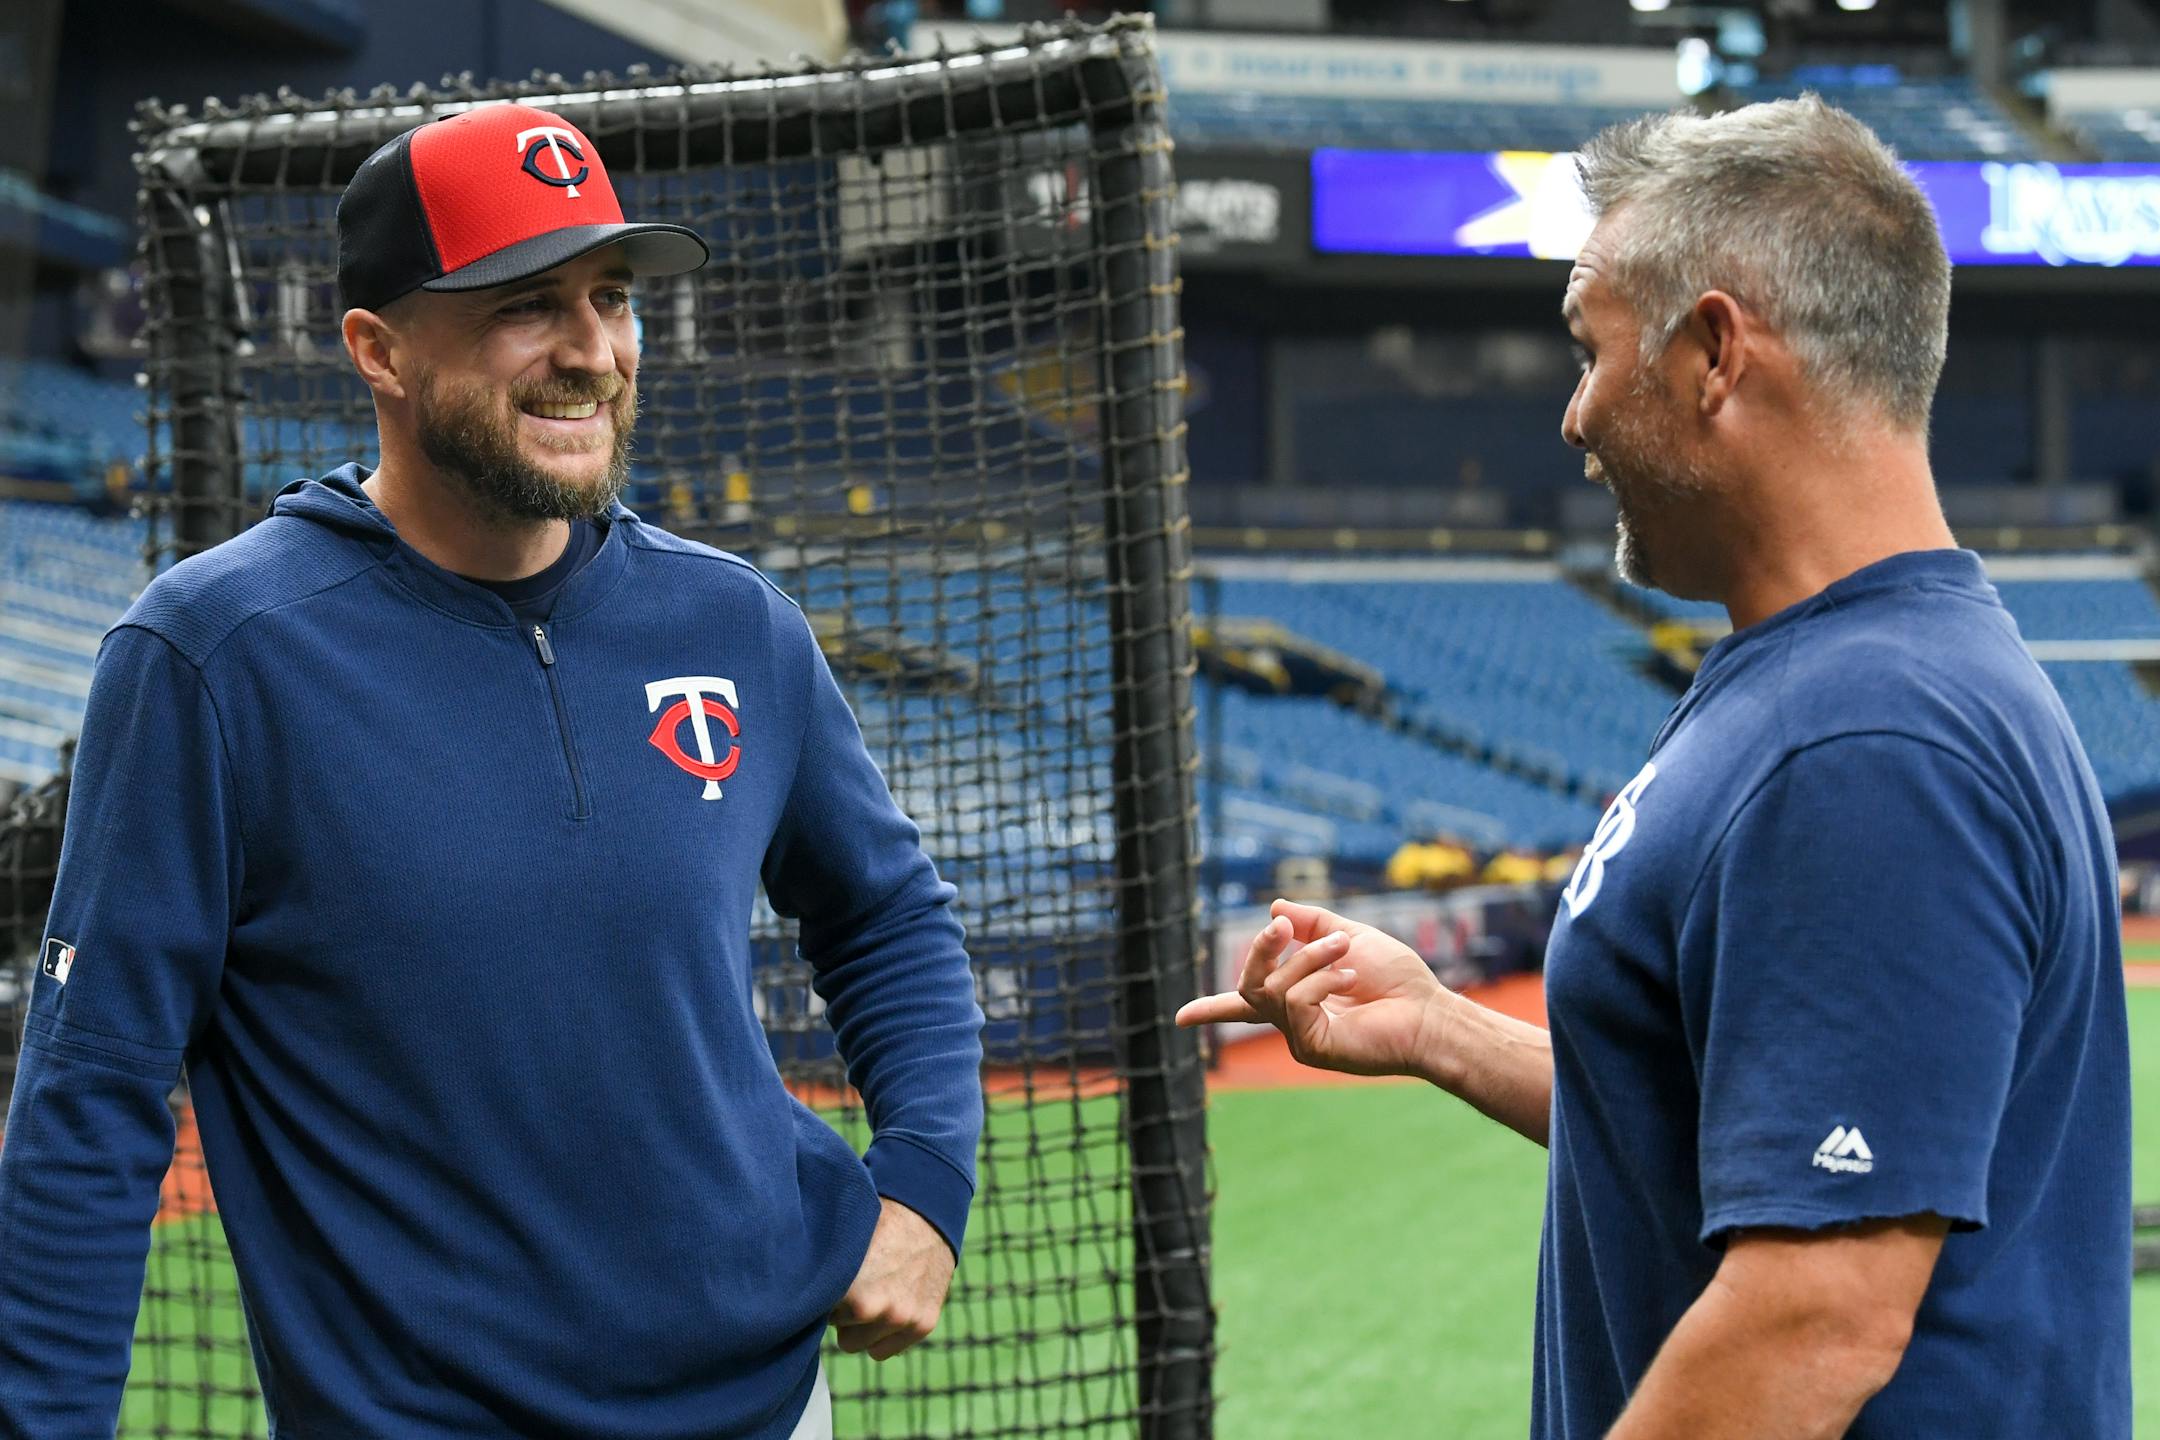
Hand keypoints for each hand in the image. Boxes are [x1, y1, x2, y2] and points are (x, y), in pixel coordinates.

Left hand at [830, 1198, 954, 1360]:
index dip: (819, 1300)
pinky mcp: (922, 1325)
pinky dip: (882, 1335)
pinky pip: (883, 1352)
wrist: (927, 1211)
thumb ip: (818, 1269)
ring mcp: (901, 1319)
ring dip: (862, 1328)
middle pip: (839, 1333)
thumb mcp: (842, 1238)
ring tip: (870, 1295)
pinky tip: (887, 1306)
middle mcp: (874, 1309)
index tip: (825, 1287)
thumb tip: (788, 1288)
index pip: (814, 1316)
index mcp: (849, 1288)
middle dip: (842, 1315)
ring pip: (860, 1345)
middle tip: (852, 1288)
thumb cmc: (876, 1220)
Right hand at [1175, 898, 1447, 1079]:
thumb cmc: (1398, 979)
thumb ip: (1313, 923)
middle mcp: (1293, 1023)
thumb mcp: (1351, 935)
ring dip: (1305, 958)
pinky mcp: (1310, 1048)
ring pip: (1270, 989)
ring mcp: (1300, 1038)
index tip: (1180, 1019)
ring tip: (1344, 950)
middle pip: (1247, 987)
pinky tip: (1347, 978)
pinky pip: (1292, 1002)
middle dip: (1260, 951)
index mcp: (1298, 999)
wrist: (1429, 1011)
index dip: (1211, 1009)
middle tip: (1282, 927)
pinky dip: (1317, 980)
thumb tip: (1275, 907)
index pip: (1246, 1005)